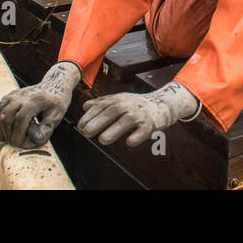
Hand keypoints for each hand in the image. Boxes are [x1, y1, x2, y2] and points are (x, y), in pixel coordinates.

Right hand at [0, 61, 80, 147]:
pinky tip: (7, 129)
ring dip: (2, 129)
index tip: (20, 144)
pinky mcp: (8, 96)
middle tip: (16, 143)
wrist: (52, 85)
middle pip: (7, 117)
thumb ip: (47, 128)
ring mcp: (13, 94)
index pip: (20, 120)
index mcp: (35, 100)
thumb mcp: (57, 115)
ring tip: (10, 137)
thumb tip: (36, 139)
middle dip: (9, 134)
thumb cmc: (56, 103)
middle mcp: (21, 96)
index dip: (18, 135)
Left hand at [77, 81, 200, 146]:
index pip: (102, 106)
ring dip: (114, 130)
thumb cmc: (136, 105)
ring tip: (102, 140)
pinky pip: (143, 131)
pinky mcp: (151, 124)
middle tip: (86, 133)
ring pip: (127, 121)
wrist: (162, 105)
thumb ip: (102, 103)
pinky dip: (137, 136)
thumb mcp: (120, 99)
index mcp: (119, 100)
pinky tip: (129, 142)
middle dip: (98, 122)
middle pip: (112, 112)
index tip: (80, 126)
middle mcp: (129, 105)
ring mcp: (140, 115)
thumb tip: (85, 106)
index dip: (90, 116)